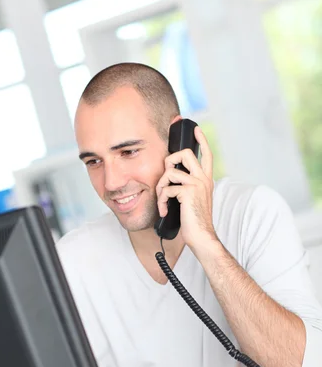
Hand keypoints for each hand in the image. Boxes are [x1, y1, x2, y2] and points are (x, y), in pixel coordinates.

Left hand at [156, 126, 217, 253]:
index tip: (196, 129)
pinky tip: (164, 211)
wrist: (201, 236)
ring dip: (160, 188)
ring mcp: (197, 184)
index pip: (206, 155)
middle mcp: (203, 179)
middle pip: (185, 153)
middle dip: (169, 160)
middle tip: (166, 176)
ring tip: (162, 201)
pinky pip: (166, 189)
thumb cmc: (194, 221)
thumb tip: (172, 177)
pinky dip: (161, 201)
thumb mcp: (193, 200)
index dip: (201, 140)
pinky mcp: (188, 192)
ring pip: (170, 172)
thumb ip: (187, 187)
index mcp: (206, 180)